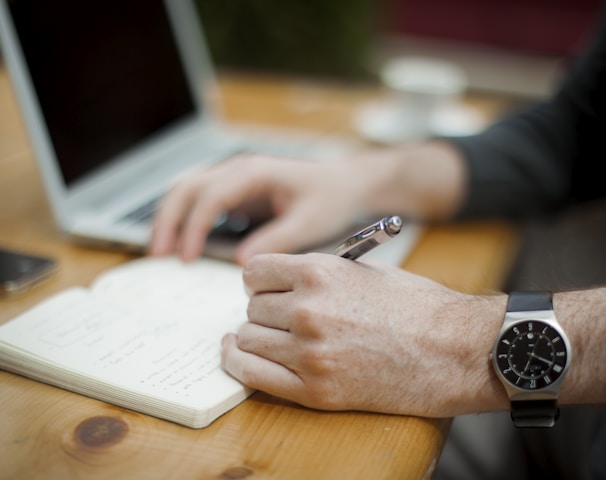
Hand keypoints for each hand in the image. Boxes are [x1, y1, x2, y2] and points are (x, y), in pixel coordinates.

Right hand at [150, 154, 371, 262]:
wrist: (346, 183)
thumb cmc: (331, 199)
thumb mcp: (309, 223)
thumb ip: (277, 240)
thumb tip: (242, 263)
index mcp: (255, 173)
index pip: (211, 196)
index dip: (193, 227)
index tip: (186, 258)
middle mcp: (239, 169)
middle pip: (188, 187)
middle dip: (168, 220)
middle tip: (158, 255)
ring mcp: (235, 177)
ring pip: (188, 190)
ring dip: (170, 217)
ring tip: (160, 251)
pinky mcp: (236, 190)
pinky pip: (200, 199)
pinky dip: (184, 218)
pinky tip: (181, 242)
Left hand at [221, 253, 508, 417]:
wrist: (455, 350)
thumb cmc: (416, 306)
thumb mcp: (365, 270)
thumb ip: (318, 272)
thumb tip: (281, 279)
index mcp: (320, 273)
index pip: (255, 271)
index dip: (259, 279)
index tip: (265, 287)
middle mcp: (308, 310)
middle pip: (252, 307)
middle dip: (263, 309)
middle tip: (281, 315)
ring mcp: (310, 353)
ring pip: (248, 338)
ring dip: (256, 336)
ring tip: (273, 336)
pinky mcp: (315, 390)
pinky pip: (253, 375)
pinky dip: (240, 363)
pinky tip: (239, 354)